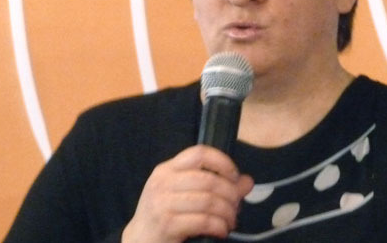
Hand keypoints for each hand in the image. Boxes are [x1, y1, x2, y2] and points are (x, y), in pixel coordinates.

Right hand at [121, 145, 253, 242]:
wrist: (139, 240)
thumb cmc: (164, 214)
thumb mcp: (184, 194)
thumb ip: (215, 185)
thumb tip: (247, 181)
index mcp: (167, 169)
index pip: (199, 153)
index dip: (222, 161)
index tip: (235, 176)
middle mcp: (163, 182)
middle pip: (208, 179)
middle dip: (230, 194)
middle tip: (236, 206)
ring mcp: (163, 203)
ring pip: (208, 200)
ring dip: (227, 212)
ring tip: (230, 221)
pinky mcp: (167, 224)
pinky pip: (203, 221)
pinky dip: (219, 226)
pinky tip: (221, 230)